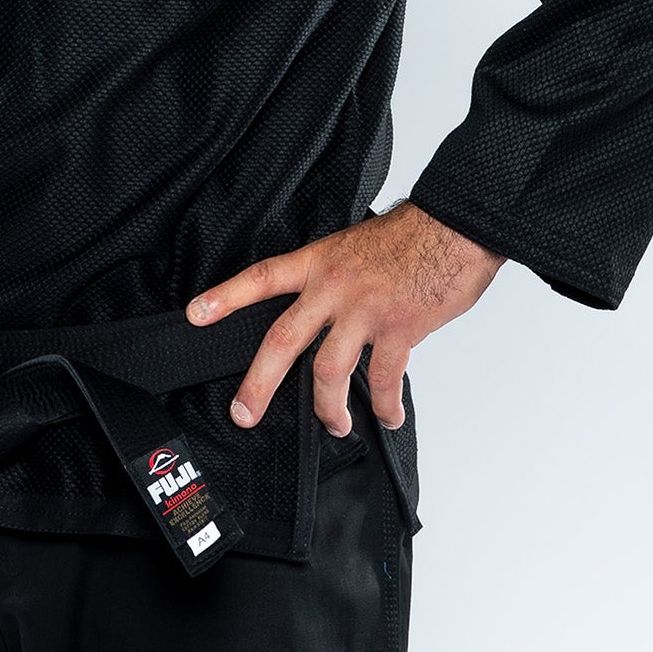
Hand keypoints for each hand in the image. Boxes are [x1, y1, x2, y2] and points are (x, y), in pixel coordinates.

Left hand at [185, 201, 503, 434]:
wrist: (457, 228)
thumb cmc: (416, 232)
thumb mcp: (359, 243)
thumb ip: (337, 276)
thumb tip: (329, 306)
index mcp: (321, 261)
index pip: (262, 278)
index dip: (227, 296)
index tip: (196, 314)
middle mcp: (335, 287)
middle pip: (283, 339)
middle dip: (259, 382)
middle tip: (244, 412)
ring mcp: (365, 311)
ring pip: (329, 371)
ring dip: (329, 408)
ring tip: (333, 424)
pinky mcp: (398, 330)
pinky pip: (384, 380)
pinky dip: (386, 405)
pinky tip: (387, 416)